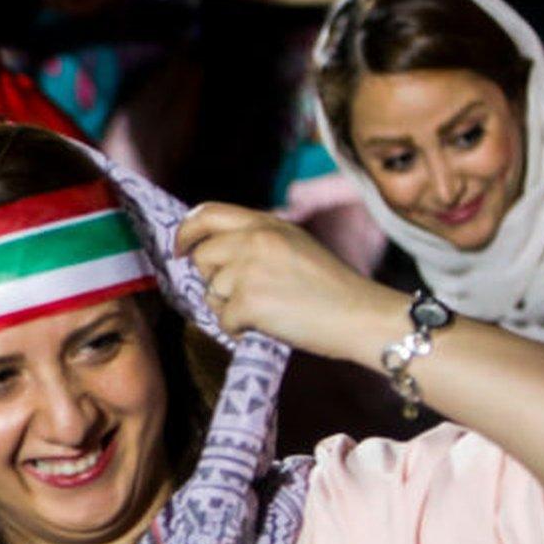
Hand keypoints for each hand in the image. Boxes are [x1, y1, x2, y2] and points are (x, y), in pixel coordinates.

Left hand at [176, 202, 403, 360]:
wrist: (363, 316)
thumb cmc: (332, 288)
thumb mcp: (294, 244)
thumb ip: (256, 240)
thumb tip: (210, 249)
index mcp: (266, 224)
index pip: (207, 213)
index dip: (186, 232)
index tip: (180, 249)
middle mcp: (254, 240)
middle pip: (203, 256)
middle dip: (214, 278)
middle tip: (243, 293)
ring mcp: (249, 270)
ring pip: (211, 291)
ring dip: (230, 306)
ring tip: (268, 309)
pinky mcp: (248, 302)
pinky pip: (223, 320)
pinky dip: (241, 329)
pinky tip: (270, 326)